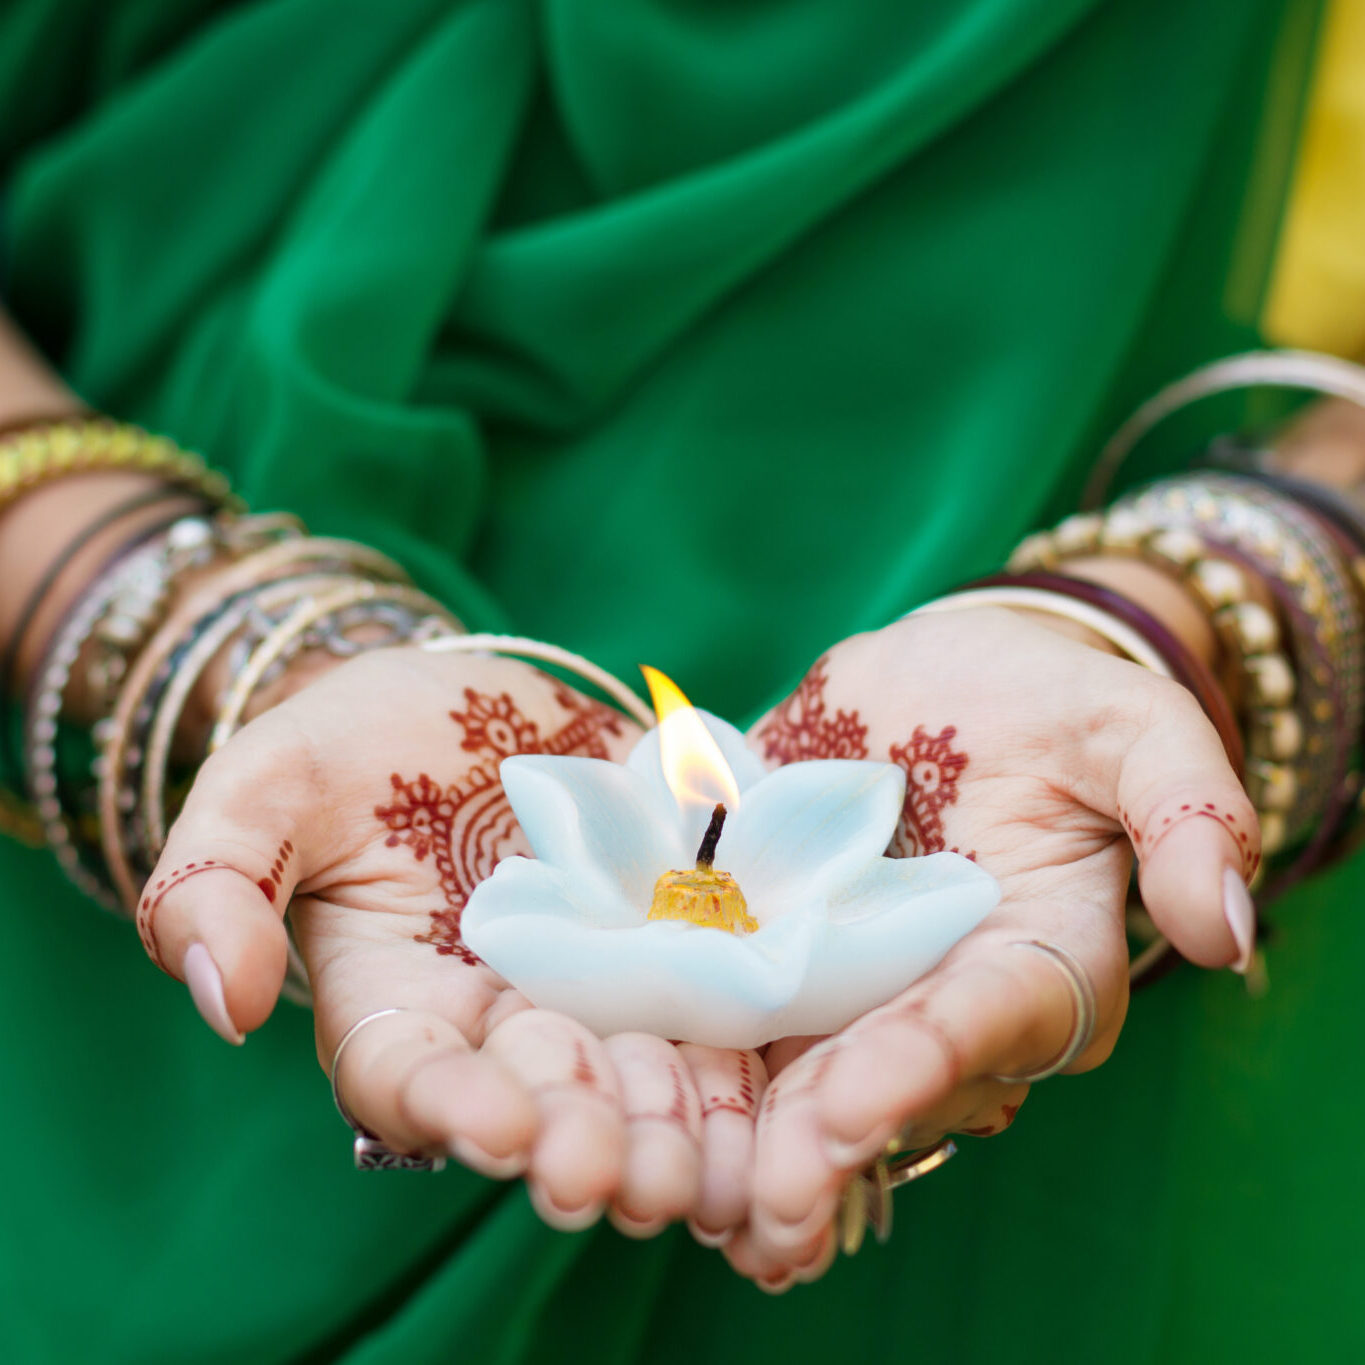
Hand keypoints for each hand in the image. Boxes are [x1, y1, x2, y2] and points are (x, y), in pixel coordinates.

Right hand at [137, 646, 766, 1234]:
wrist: (474, 699)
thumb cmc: (357, 742)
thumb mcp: (268, 781)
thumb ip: (218, 880)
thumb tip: (224, 1001)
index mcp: (397, 1004)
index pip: (409, 1078)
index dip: (449, 1106)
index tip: (495, 1121)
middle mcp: (502, 1020)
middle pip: (540, 1102)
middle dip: (580, 1143)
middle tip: (619, 1177)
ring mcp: (598, 988)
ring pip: (635, 1081)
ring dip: (671, 1132)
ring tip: (706, 1168)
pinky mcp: (678, 943)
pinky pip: (714, 1010)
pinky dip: (744, 1059)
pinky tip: (778, 1097)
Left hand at [720, 607, 1254, 1288]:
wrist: (943, 680)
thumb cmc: (1048, 702)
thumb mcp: (1128, 727)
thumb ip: (1184, 811)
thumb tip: (1224, 934)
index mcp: (1032, 961)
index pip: (988, 1022)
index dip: (927, 1062)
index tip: (858, 1105)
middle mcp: (931, 993)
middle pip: (882, 1071)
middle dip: (823, 1134)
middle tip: (760, 1198)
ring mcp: (842, 975)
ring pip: (794, 1058)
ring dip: (740, 1123)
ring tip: (683, 1183)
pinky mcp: (765, 936)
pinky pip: (718, 986)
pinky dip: (669, 1024)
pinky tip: (611, 1070)